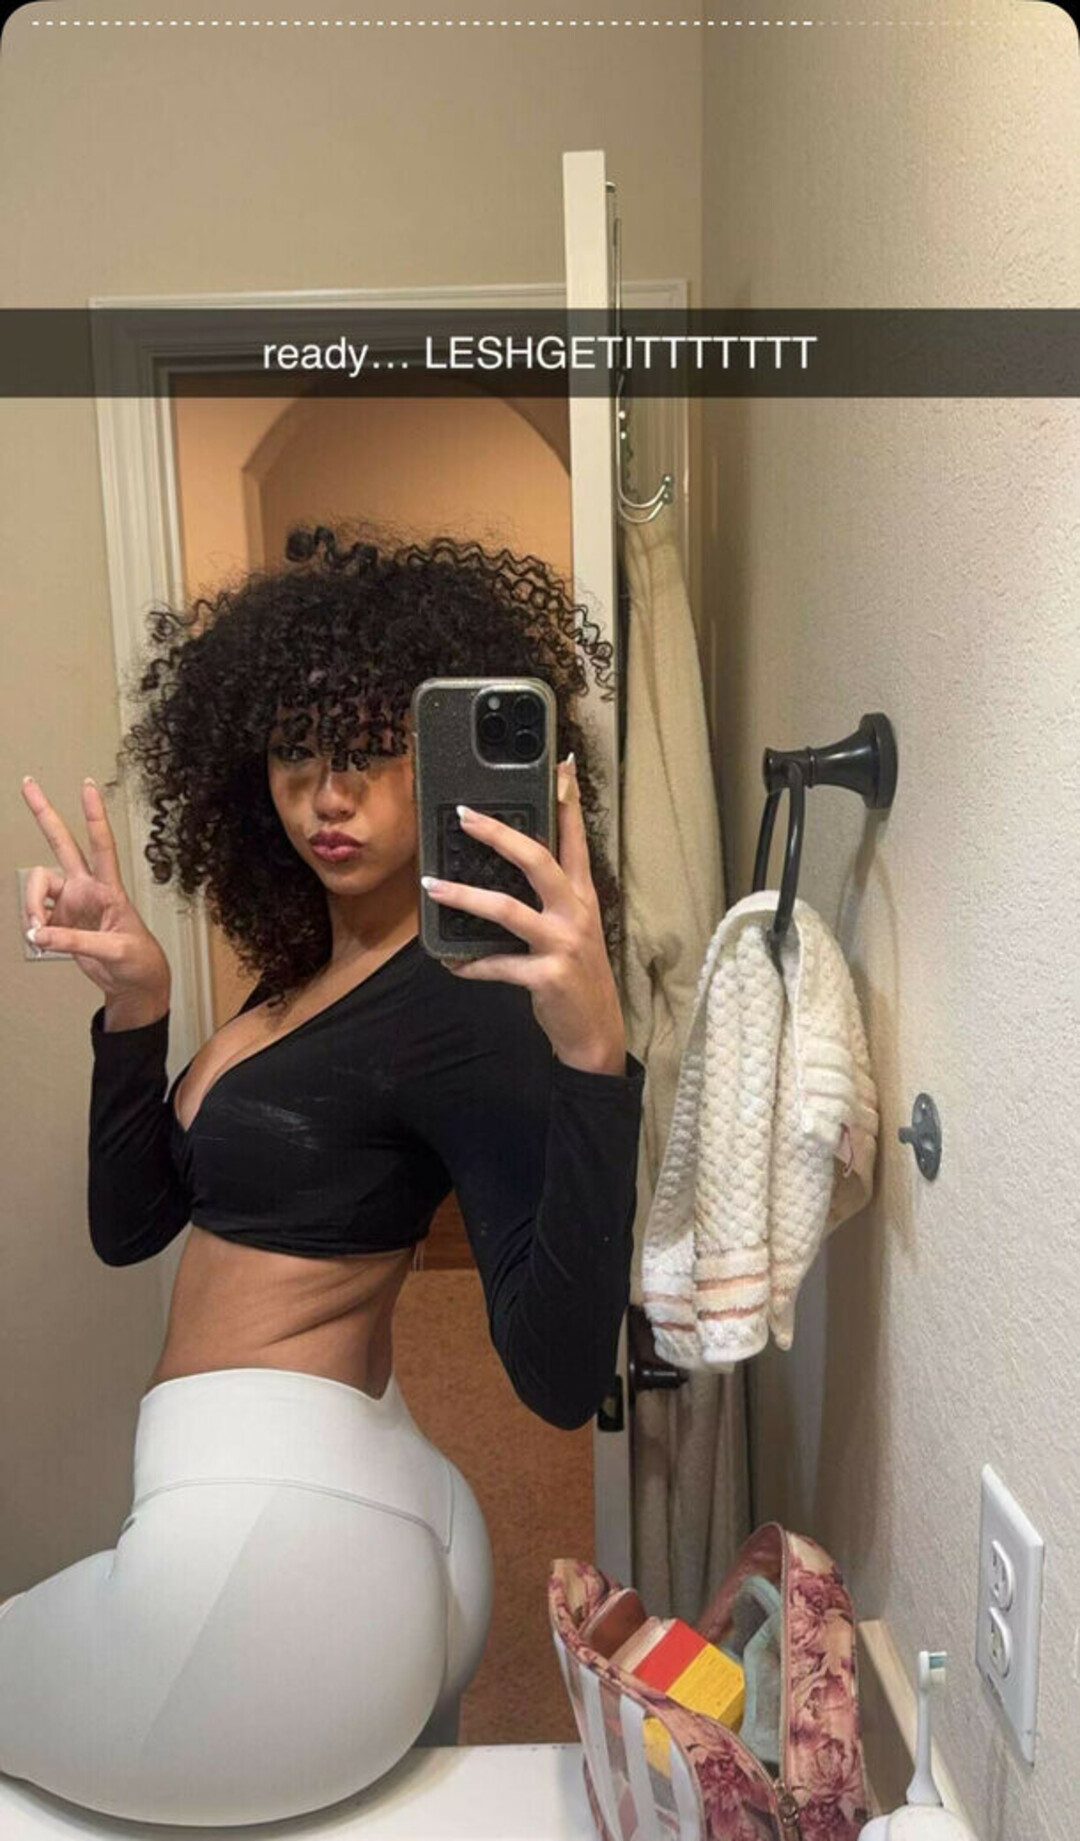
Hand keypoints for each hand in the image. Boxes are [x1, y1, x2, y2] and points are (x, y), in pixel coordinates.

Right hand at [19, 775, 170, 1007]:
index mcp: (109, 889)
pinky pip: (34, 915)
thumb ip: (75, 942)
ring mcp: (70, 903)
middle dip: (44, 813)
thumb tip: (40, 935)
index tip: (88, 787)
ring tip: (38, 933)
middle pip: (62, 843)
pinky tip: (41, 942)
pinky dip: (33, 929)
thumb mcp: (115, 951)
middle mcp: (87, 889)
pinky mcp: (59, 922)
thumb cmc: (138, 961)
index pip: (102, 845)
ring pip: (37, 885)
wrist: (134, 983)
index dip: (95, 816)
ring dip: (30, 906)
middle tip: (28, 784)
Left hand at [422, 755, 627, 1074]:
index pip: (576, 838)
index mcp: (582, 896)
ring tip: (432, 886)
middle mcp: (576, 912)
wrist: (596, 1033)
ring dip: (464, 896)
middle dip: (499, 834)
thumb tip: (506, 866)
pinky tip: (451, 961)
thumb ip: (549, 898)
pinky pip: (497, 964)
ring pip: (507, 909)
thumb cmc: (576, 975)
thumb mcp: (573, 929)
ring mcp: (563, 944)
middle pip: (537, 860)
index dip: (568, 800)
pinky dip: (470, 963)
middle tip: (464, 815)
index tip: (561, 764)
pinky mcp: (546, 976)